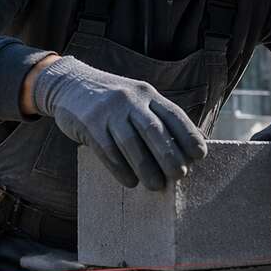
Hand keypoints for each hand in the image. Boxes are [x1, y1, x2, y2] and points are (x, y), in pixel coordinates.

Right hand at [32, 56, 206, 189]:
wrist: (70, 84)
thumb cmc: (113, 103)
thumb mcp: (138, 101)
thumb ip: (159, 119)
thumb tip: (192, 145)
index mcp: (148, 94)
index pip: (174, 115)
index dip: (189, 136)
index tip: (200, 156)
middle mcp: (131, 99)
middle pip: (154, 130)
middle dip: (169, 155)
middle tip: (179, 176)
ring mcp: (108, 110)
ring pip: (131, 142)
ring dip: (146, 167)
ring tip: (156, 186)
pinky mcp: (89, 123)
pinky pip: (107, 150)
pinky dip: (120, 169)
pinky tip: (130, 182)